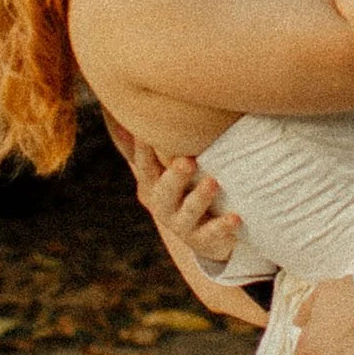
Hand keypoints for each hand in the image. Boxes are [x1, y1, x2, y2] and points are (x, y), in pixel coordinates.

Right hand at [110, 118, 242, 280]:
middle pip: (165, 192)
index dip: (144, 151)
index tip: (148, 132)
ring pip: (189, 212)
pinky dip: (224, 226)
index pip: (145, 166)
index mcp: (153, 186)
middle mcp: (163, 206)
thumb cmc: (183, 191)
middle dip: (175, 177)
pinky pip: (213, 233)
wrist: (205, 235)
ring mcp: (183, 225)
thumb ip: (146, 147)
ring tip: (213, 182)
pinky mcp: (204, 240)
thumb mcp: (163, 169)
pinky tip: (236, 217)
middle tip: (187, 162)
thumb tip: (118, 114)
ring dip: (200, 197)